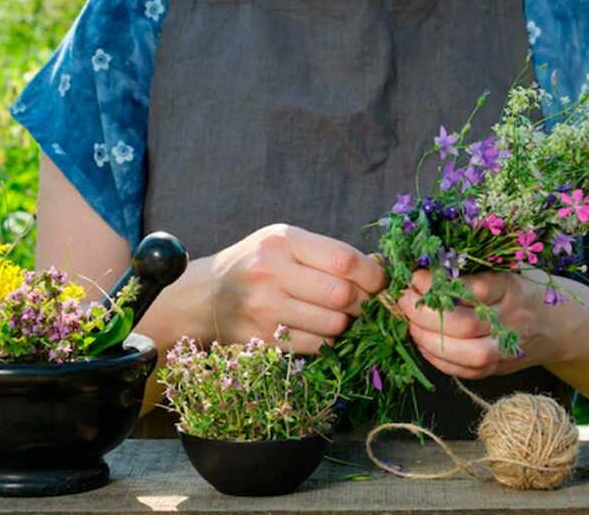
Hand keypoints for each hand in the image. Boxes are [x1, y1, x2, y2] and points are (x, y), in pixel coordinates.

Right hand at [210, 224, 387, 353]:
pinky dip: (328, 340)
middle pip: (343, 295)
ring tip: (341, 315)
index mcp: (283, 241)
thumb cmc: (259, 264)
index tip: (381, 283)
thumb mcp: (287, 243)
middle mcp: (271, 272)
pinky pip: (317, 346)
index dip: (373, 276)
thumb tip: (382, 266)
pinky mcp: (263, 339)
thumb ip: (330, 252)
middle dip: (365, 303)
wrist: (206, 297)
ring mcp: (264, 309)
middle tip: (366, 303)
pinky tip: (320, 329)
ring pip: (333, 325)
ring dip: (347, 324)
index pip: (344, 260)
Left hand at [398, 269, 550, 378]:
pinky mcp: (498, 369)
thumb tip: (424, 267)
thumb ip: (472, 269)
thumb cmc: (523, 288)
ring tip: (411, 324)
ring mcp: (506, 349)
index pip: (474, 289)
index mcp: (512, 288)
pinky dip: (437, 358)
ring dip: (428, 339)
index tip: (416, 277)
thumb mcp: (505, 269)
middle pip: (465, 324)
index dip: (439, 285)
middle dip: (426, 314)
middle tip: (405, 300)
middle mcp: (511, 320)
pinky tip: (423, 342)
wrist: (559, 325)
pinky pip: (464, 371)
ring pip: (465, 353)